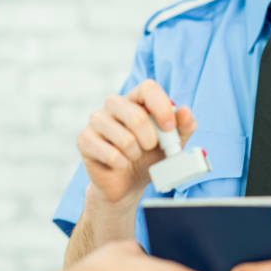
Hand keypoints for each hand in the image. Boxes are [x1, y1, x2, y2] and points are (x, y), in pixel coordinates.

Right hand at [77, 79, 196, 202]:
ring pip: (124, 138)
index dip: (161, 106)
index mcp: (137, 99)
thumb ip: (184, 127)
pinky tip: (120, 164)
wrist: (128, 183)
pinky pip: (110, 154)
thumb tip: (185, 111)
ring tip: (133, 156)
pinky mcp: (84, 140)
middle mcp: (114, 104)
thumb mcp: (173, 143)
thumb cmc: (150, 157)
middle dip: (150, 139)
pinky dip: (122, 164)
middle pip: (136, 115)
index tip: (169, 127)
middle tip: (150, 148)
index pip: (148, 88)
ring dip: (135, 154)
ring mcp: (97, 121)